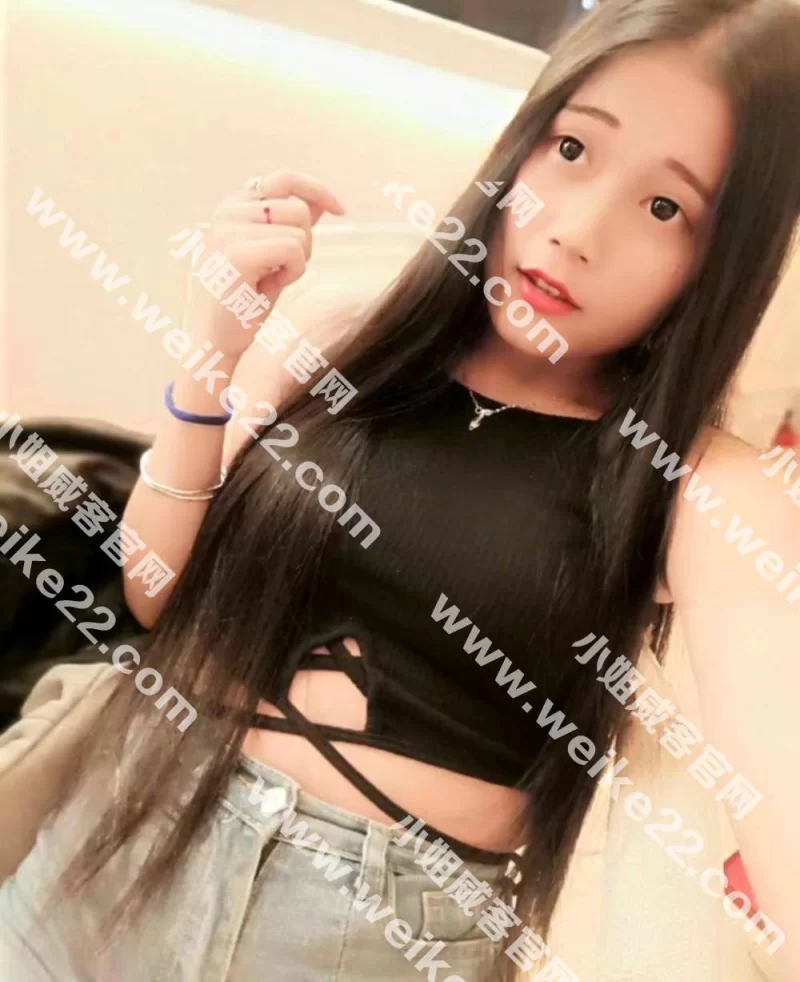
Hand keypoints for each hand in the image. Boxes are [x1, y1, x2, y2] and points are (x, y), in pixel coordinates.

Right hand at [186, 170, 345, 357]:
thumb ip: (289, 226)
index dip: (317, 190)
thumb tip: (318, 202)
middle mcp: (226, 212)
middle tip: (283, 270)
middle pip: (298, 208)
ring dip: (298, 261)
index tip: (340, 210)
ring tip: (270, 280)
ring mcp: (228, 230)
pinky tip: (270, 287)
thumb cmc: (244, 302)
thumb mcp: (272, 258)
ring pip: (299, 229)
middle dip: (306, 243)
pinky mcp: (236, 253)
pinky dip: (293, 272)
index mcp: (231, 208)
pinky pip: (292, 248)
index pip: (284, 180)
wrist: (216, 340)